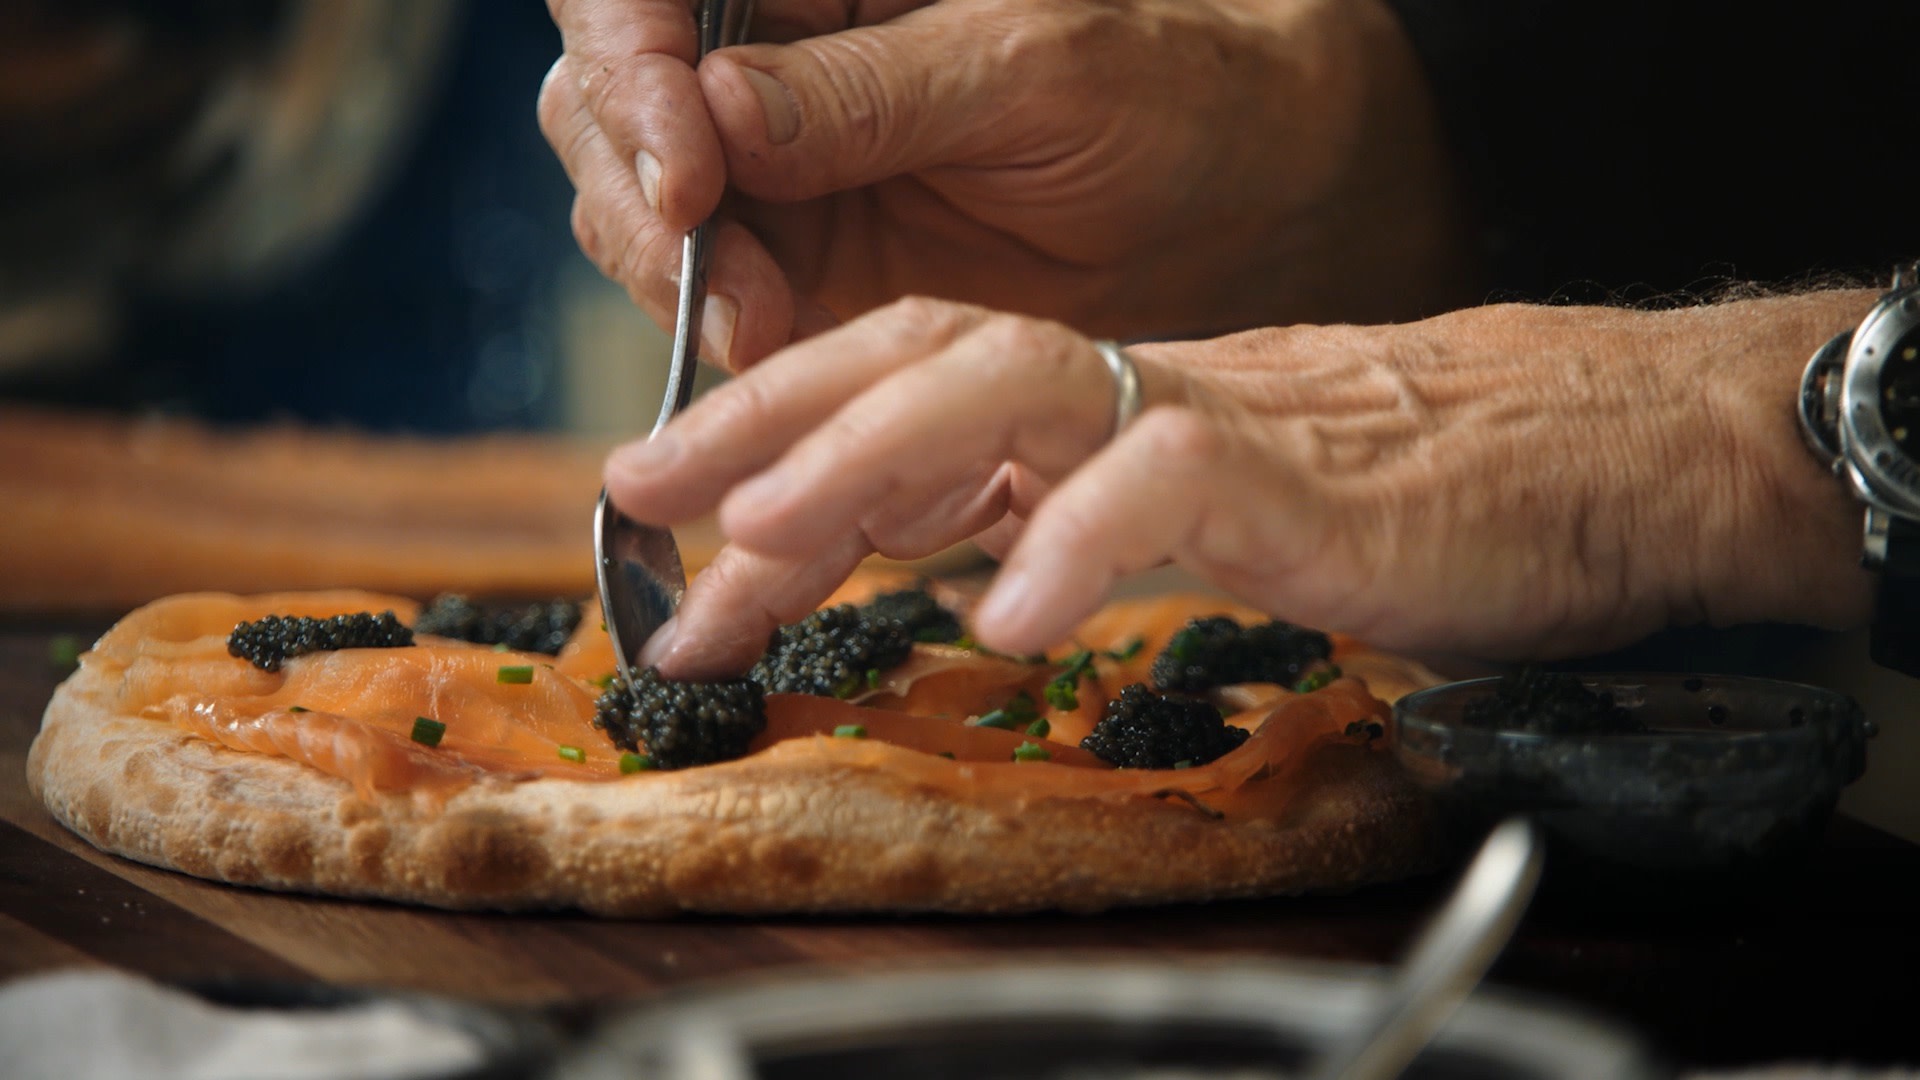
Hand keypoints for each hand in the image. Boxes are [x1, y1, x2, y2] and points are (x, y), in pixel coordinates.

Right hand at [538, 0, 1481, 369]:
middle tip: (719, 282)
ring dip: (670, 283)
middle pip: (605, 102)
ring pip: (634, 211)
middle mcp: (769, 56)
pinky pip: (704, 303)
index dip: (626, 70)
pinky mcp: (800, 263)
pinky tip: (771, 363)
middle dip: (637, 197)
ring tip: (761, 336)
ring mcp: (775, 167)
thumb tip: (712, 113)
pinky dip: (715, 344)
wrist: (1237, 202)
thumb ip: (868, 92)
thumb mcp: (1025, 69)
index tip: (689, 177)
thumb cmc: (1161, 88)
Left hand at [603, 291, 1878, 677]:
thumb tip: (918, 538)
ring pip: (1014, 386)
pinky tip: (1005, 611)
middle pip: (917, 358)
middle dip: (763, 429)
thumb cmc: (1383, 492)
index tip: (648, 498)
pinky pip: (1169, 486)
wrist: (1582, 453)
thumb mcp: (1175, 499)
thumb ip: (1051, 500)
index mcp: (1091, 393)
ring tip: (769, 539)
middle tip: (642, 509)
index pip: (897, 370)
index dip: (761, 417)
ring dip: (872, 460)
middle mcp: (1128, 386)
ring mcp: (1210, 418)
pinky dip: (1076, 541)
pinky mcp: (1302, 478)